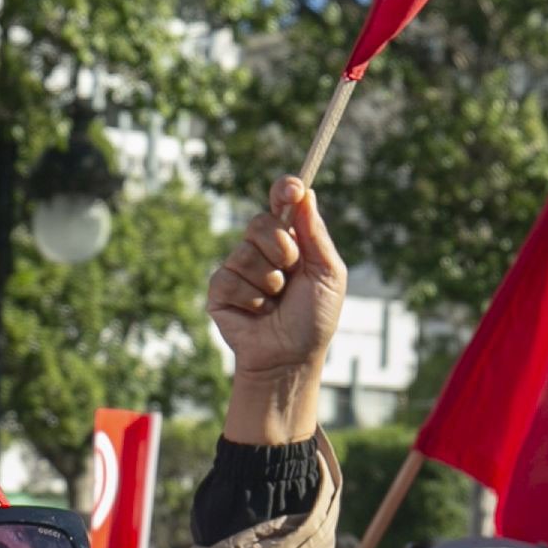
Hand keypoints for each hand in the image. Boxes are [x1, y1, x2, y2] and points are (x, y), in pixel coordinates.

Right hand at [211, 178, 346, 443]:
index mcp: (291, 240)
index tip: (291, 188)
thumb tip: (305, 193)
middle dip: (281, 248)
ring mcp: (239, 269)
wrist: (290, 359)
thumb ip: (316, 234)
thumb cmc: (314, 319)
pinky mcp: (219, 291)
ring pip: (245, 252)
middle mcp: (263, 249)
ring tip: (275, 302)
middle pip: (261, 222)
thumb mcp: (328, 274)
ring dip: (268, 281)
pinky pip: (228, 278)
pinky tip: (256, 313)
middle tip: (291, 271)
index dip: (285, 190)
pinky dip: (249, 298)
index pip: (283, 203)